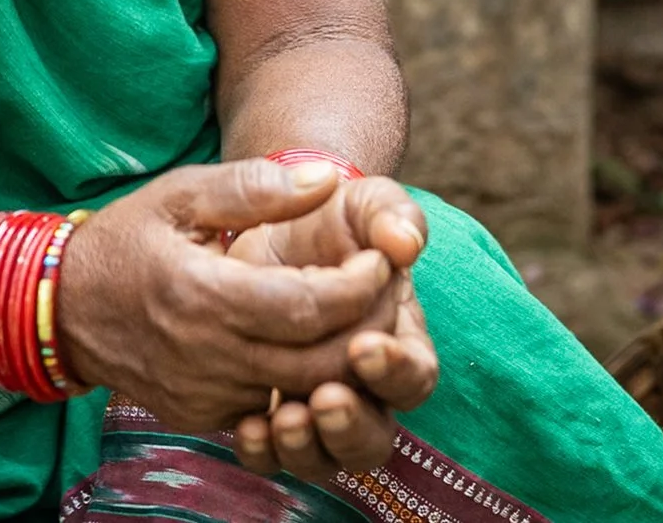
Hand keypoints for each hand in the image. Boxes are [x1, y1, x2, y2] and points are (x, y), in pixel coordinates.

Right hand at [57, 160, 396, 430]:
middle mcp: (205, 356)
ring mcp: (204, 395)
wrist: (60, 308)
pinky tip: (316, 342)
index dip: (358, 286)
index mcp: (202, 295)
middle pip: (317, 360)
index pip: (308, 306)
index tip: (380, 259)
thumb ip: (254, 186)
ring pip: (300, 391)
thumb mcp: (182, 194)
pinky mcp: (202, 415)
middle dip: (366, 327)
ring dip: (343, 358)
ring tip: (361, 315)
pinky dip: (303, 379)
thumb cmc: (127, 240)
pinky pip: (271, 404)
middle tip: (387, 290)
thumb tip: (326, 179)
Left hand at [228, 174, 437, 479]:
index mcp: (398, 338)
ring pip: (327, 458)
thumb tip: (406, 242)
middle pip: (374, 435)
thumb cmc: (324, 216)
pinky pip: (272, 458)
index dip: (397, 370)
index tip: (365, 348)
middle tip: (323, 399)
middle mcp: (362, 386)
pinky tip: (247, 426)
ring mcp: (316, 408)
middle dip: (351, 424)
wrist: (259, 229)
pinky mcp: (270, 417)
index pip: (416, 374)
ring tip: (283, 418)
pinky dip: (262, 453)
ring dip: (309, 447)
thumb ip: (390, 213)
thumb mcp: (359, 203)